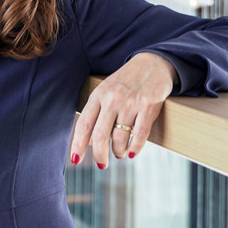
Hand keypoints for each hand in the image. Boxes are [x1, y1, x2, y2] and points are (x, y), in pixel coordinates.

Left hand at [69, 52, 177, 168]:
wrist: (152, 63)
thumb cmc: (125, 82)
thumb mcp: (106, 93)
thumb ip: (96, 114)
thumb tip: (87, 142)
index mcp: (98, 95)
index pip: (84, 124)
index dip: (78, 144)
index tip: (75, 159)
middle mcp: (112, 99)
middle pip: (100, 136)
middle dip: (99, 155)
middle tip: (102, 164)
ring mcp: (131, 103)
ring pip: (120, 138)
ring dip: (118, 151)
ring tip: (119, 153)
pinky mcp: (149, 107)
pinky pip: (139, 135)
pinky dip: (134, 148)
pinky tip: (131, 152)